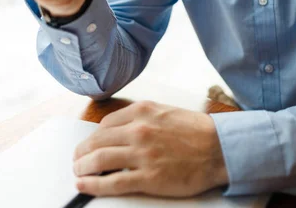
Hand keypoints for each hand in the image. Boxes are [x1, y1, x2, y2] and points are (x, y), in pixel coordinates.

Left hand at [73, 101, 228, 197]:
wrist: (218, 148)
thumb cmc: (195, 131)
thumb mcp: (165, 111)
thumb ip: (141, 117)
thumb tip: (119, 128)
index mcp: (142, 111)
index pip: (105, 124)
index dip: (92, 136)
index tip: (88, 144)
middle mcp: (139, 129)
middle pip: (97, 141)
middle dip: (82, 152)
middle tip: (77, 160)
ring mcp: (142, 153)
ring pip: (99, 159)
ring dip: (82, 167)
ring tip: (78, 172)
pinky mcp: (148, 177)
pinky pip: (112, 181)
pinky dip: (93, 184)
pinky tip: (85, 185)